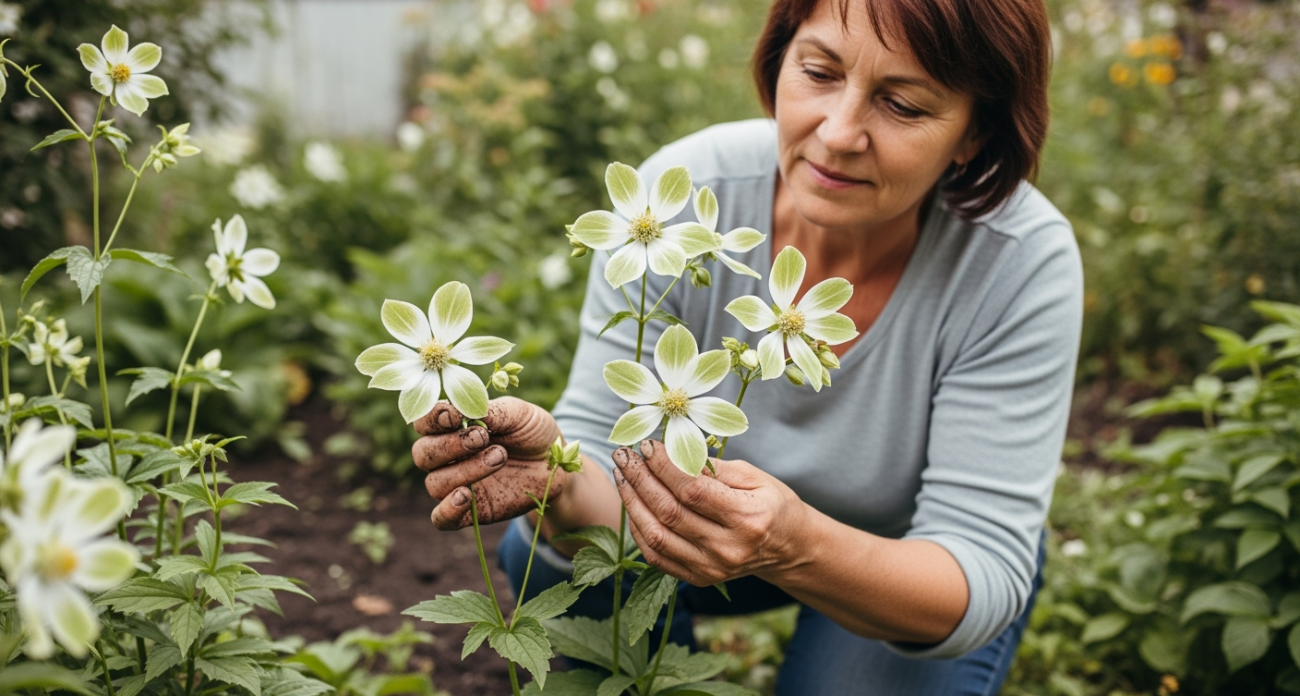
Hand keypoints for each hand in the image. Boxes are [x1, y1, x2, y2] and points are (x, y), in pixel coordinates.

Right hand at [412, 396, 563, 529]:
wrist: (555, 465)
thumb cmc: (532, 432)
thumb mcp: (519, 414)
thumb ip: (492, 412)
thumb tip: (466, 412)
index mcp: (453, 427)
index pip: (424, 422)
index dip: (432, 419)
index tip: (454, 416)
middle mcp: (448, 456)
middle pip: (423, 454)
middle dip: (450, 445)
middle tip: (483, 438)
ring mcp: (456, 484)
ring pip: (435, 482)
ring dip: (464, 470)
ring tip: (499, 457)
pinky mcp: (469, 511)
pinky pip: (441, 518)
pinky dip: (447, 510)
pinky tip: (465, 497)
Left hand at [611, 439, 808, 585]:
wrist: (789, 549)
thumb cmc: (773, 504)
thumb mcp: (754, 477)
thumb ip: (712, 467)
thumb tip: (670, 451)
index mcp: (747, 518)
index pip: (692, 490)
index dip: (664, 466)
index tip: (647, 445)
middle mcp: (728, 548)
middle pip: (670, 512)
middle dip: (641, 479)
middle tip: (625, 455)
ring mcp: (712, 568)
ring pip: (656, 535)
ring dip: (632, 502)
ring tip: (622, 475)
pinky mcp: (700, 578)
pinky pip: (656, 555)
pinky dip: (638, 529)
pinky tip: (632, 503)